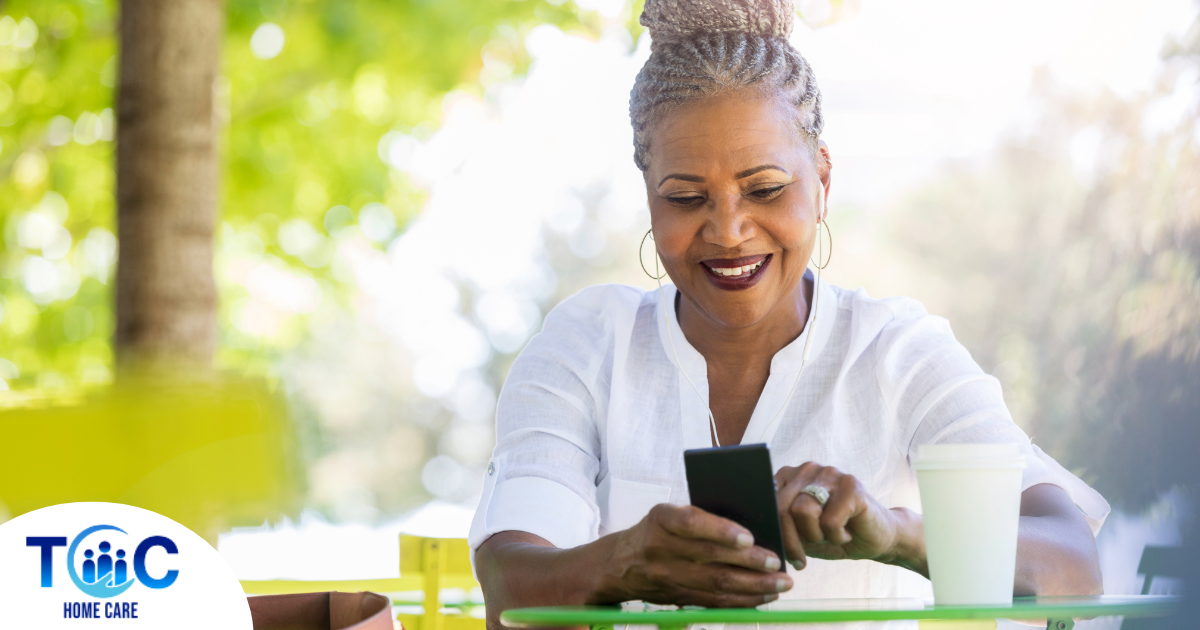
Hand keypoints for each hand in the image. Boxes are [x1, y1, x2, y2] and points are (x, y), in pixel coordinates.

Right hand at [603, 503, 792, 606]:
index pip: (692, 524)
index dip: (721, 531)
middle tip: (778, 563)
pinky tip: (763, 597)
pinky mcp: (676, 598)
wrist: (619, 564)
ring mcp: (668, 577)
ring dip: (753, 587)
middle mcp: (661, 549)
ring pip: (716, 585)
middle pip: (710, 559)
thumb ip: (700, 517)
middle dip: (750, 563)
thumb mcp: (668, 513)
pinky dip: (741, 601)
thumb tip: (750, 526)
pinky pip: (713, 602)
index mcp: (661, 519)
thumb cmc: (656, 530)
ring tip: (780, 584)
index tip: (749, 536)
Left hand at [775, 463, 905, 569]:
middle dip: (790, 540)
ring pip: (802, 511)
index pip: (766, 501)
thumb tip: (758, 534)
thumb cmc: (833, 535)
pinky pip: (830, 521)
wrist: (877, 538)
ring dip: (816, 536)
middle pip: (782, 507)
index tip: (778, 551)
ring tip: (829, 535)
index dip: (770, 530)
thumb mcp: (799, 534)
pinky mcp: (852, 485)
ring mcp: (831, 473)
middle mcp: (808, 468)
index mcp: (790, 476)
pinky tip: (847, 532)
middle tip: (800, 560)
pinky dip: (837, 536)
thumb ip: (779, 527)